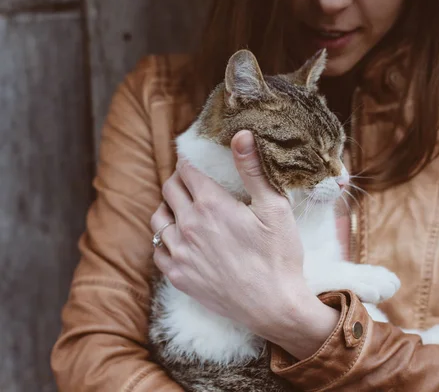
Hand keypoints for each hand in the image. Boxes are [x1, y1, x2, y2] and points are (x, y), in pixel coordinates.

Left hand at [151, 130, 338, 358]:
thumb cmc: (279, 256)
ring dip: (168, 208)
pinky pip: (157, 249)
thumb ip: (253, 170)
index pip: (187, 171)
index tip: (195, 162)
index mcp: (212, 204)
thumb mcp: (274, 208)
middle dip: (179, 180)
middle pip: (169, 189)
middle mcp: (189, 225)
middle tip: (192, 182)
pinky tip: (181, 240)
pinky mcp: (178, 276)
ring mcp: (180, 253)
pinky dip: (165, 239)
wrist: (274, 306)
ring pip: (158, 218)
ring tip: (183, 209)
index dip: (190, 163)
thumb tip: (242, 134)